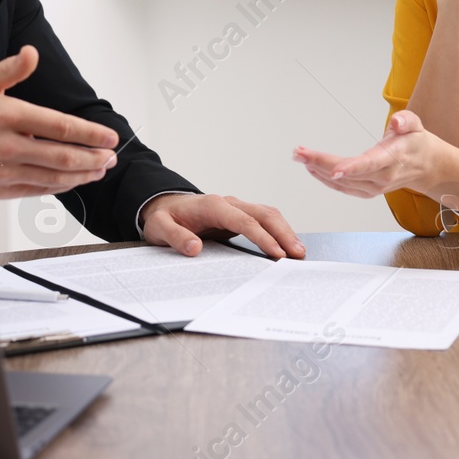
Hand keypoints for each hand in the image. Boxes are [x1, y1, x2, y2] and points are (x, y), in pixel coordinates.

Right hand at [0, 45, 119, 198]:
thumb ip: (10, 69)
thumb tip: (31, 53)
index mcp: (7, 116)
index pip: (59, 126)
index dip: (89, 133)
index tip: (109, 136)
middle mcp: (8, 145)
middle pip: (62, 155)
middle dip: (93, 157)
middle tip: (111, 156)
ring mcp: (5, 170)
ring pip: (54, 176)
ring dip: (83, 174)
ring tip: (100, 169)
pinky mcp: (2, 189)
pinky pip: (40, 189)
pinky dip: (62, 186)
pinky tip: (75, 180)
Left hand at [139, 193, 305, 259]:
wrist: (165, 206)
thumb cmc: (164, 217)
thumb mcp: (160, 228)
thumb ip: (175, 237)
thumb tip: (194, 248)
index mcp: (212, 205)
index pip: (244, 220)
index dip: (262, 237)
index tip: (276, 253)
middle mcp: (229, 203)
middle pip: (264, 214)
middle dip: (283, 233)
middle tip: (298, 254)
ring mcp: (236, 208)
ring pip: (268, 214)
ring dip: (285, 231)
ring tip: (299, 252)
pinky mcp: (240, 216)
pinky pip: (264, 220)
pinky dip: (279, 231)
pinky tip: (287, 245)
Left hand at [293, 110, 458, 206]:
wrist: (426, 166)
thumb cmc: (416, 143)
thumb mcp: (416, 125)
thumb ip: (406, 121)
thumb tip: (396, 122)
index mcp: (393, 159)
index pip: (370, 165)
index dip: (352, 168)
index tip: (334, 170)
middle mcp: (382, 177)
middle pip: (348, 174)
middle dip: (321, 163)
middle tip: (299, 152)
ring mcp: (374, 187)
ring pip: (342, 182)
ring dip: (318, 170)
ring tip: (299, 156)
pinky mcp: (367, 191)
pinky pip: (343, 188)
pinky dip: (324, 179)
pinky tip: (311, 168)